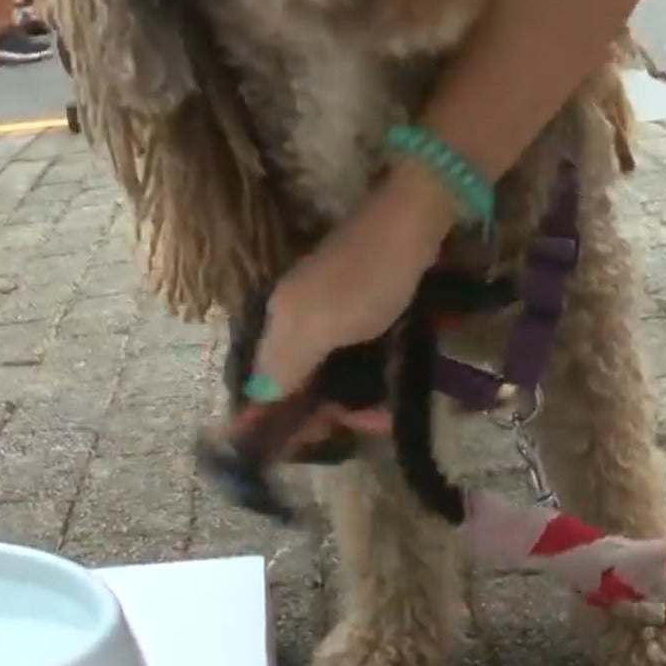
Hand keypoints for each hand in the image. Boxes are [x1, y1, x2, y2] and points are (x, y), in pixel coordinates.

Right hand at [248, 167, 453, 428]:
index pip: (264, 384)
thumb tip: (254, 397)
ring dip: (353, 393)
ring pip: (327, 366)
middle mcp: (295, 314)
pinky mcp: (356, 300)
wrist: (411, 219)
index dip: (280, 418)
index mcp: (280, 321)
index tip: (309, 446)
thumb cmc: (369, 279)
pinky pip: (351, 349)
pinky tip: (390, 378)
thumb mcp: (324, 327)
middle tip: (369, 424)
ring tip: (385, 411)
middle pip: (296, 378)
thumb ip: (287, 364)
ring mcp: (325, 305)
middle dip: (326, 409)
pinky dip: (368, 370)